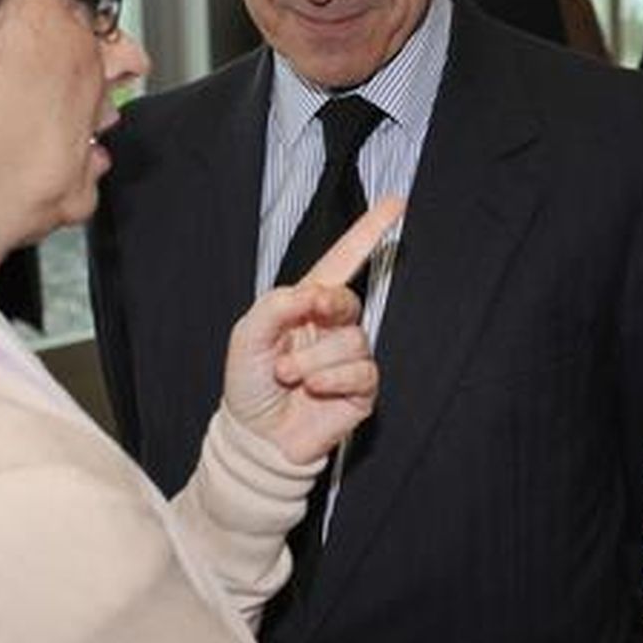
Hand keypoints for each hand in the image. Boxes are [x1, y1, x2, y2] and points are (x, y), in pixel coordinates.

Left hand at [222, 198, 403, 464]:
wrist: (256, 438)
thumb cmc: (250, 385)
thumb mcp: (247, 337)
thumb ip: (275, 305)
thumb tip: (310, 292)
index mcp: (306, 305)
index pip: (343, 261)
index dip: (369, 232)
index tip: (395, 204)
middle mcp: (332, 327)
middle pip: (346, 299)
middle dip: (327, 306)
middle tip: (305, 316)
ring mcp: (349, 357)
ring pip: (351, 341)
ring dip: (315, 360)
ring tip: (290, 377)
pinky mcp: (362, 389)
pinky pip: (361, 372)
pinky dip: (332, 379)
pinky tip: (314, 390)